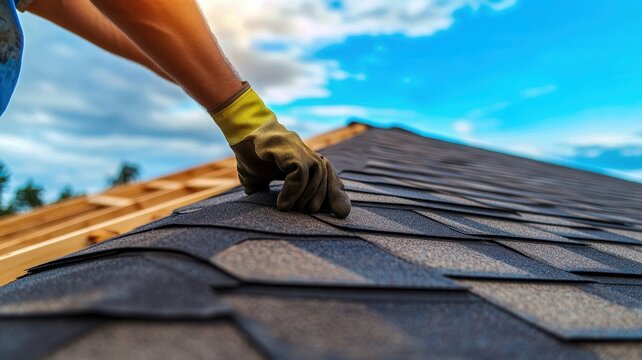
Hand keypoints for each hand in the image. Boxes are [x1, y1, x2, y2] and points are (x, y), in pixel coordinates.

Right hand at [232, 121, 349, 217]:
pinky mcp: (288, 148)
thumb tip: (263, 208)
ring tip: (291, 209)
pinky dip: (293, 191)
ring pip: (317, 174)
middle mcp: (306, 153)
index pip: (329, 176)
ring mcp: (298, 149)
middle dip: (324, 197)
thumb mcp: (259, 179)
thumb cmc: (250, 154)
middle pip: (327, 175)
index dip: (337, 193)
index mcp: (304, 160)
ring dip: (307, 196)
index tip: (342, 211)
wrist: (239, 131)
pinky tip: (282, 204)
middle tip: (308, 212)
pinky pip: (299, 172)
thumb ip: (265, 191)